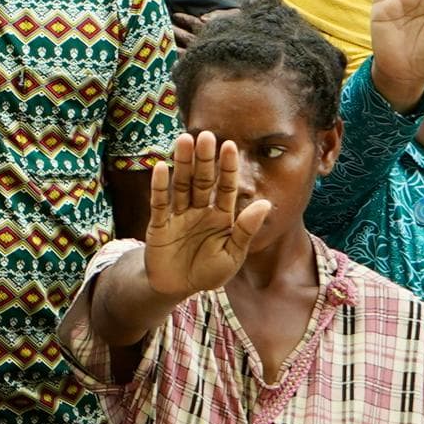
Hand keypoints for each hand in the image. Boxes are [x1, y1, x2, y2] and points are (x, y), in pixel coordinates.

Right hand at [140, 130, 273, 300]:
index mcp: (221, 216)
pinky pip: (160, 203)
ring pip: (182, 185)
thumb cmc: (208, 272)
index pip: (226, 187)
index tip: (229, 146)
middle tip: (206, 135)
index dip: (227, 167)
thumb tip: (264, 203)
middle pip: (203, 180)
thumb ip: (245, 230)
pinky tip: (160, 167)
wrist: (177, 288)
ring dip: (182, 164)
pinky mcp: (159, 224)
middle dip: (204, 159)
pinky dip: (160, 186)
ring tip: (184, 140)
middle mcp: (200, 210)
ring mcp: (179, 215)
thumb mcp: (232, 255)